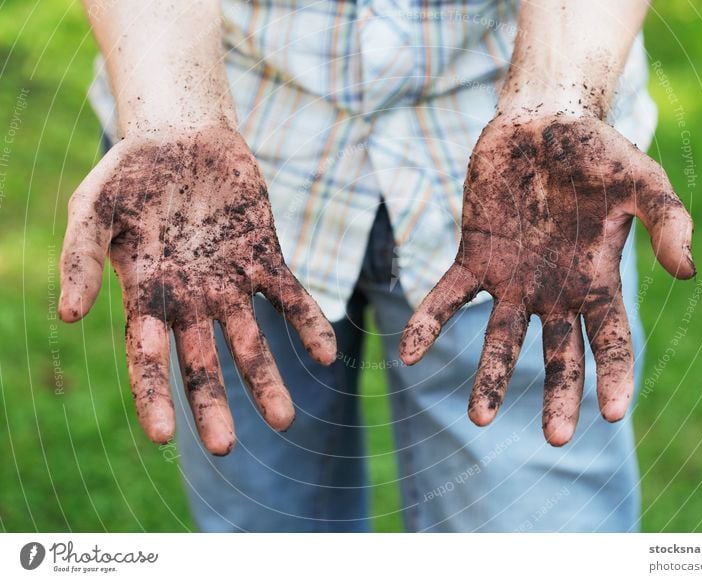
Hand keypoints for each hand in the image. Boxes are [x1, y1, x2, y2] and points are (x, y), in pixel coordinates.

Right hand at [59, 125, 335, 454]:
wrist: (183, 136)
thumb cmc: (131, 172)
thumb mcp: (93, 207)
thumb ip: (80, 256)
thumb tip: (67, 314)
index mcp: (147, 296)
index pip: (148, 358)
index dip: (152, 395)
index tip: (161, 435)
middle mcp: (191, 300)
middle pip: (203, 363)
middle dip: (214, 403)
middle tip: (226, 448)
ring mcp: (230, 282)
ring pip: (250, 341)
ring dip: (266, 378)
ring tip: (285, 419)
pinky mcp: (264, 258)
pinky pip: (288, 297)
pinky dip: (307, 323)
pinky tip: (326, 353)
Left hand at [400, 114, 693, 445]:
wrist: (541, 120)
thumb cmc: (597, 149)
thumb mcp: (642, 180)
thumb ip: (668, 221)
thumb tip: (688, 272)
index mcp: (596, 280)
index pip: (610, 339)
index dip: (614, 375)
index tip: (614, 413)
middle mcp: (553, 290)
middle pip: (558, 353)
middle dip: (557, 394)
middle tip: (555, 439)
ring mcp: (512, 279)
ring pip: (501, 338)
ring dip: (490, 376)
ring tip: (479, 418)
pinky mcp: (474, 258)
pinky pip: (450, 298)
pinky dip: (429, 323)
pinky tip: (408, 353)